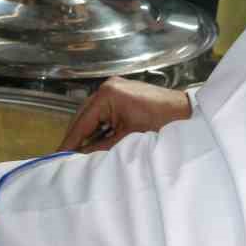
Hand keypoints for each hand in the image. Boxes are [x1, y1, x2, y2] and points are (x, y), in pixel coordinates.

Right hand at [57, 77, 192, 152]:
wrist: (188, 113)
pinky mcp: (122, 94)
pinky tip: (96, 141)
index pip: (82, 122)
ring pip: (92, 114)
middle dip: (76, 137)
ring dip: (88, 132)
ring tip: (79, 152)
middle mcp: (108, 87)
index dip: (70, 141)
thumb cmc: (162, 124)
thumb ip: (101, 148)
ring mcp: (115, 88)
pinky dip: (99, 127)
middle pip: (84, 116)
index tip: (58, 156)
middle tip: (65, 157)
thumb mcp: (128, 140)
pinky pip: (103, 112)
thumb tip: (79, 158)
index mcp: (108, 94)